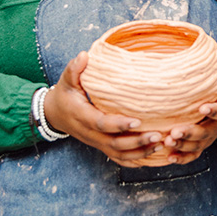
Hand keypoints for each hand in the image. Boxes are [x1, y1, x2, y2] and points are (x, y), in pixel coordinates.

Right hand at [43, 51, 163, 167]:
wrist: (55, 114)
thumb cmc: (65, 94)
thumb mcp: (66, 80)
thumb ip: (74, 69)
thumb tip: (84, 56)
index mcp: (82, 116)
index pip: (101, 123)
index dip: (119, 125)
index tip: (137, 120)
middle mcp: (89, 134)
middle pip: (114, 144)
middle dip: (136, 141)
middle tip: (157, 135)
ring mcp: (96, 142)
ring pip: (118, 154)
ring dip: (140, 152)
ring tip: (161, 144)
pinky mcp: (102, 146)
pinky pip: (119, 158)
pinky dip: (136, 159)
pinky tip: (153, 154)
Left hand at [160, 61, 216, 164]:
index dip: (212, 110)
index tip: (202, 108)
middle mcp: (215, 126)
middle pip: (204, 132)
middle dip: (190, 133)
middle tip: (175, 132)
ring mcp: (207, 138)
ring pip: (196, 146)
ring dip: (182, 145)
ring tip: (168, 142)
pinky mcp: (198, 147)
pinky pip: (191, 156)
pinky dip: (181, 158)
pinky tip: (169, 157)